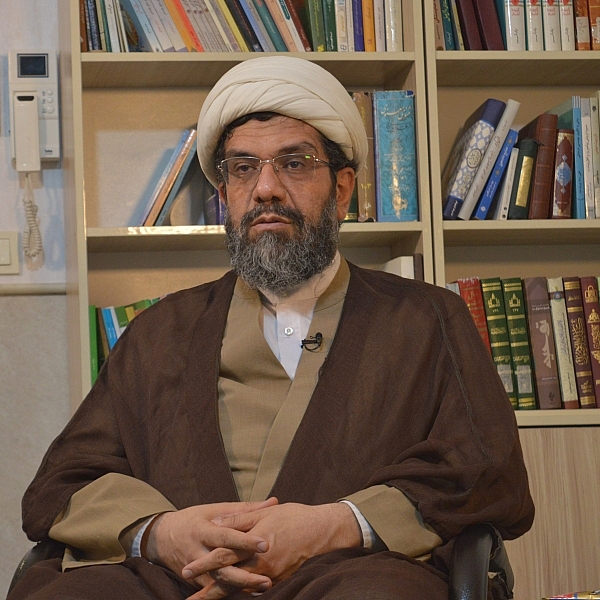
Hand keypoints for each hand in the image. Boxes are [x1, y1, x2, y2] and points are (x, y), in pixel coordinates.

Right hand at [147, 498, 278, 598]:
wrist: (161, 538)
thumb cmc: (193, 519)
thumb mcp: (214, 509)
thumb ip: (244, 509)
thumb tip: (272, 502)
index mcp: (203, 530)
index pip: (226, 537)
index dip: (245, 541)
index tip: (265, 544)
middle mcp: (197, 552)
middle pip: (222, 567)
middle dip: (245, 574)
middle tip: (268, 578)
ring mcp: (195, 571)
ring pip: (219, 582)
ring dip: (241, 586)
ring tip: (264, 586)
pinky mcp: (196, 582)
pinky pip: (214, 589)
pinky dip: (231, 591)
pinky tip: (250, 592)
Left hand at [183, 502, 361, 590]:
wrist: (321, 531)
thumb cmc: (293, 517)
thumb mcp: (264, 513)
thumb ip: (238, 520)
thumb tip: (216, 522)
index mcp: (255, 546)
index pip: (223, 557)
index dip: (203, 565)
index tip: (186, 571)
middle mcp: (261, 565)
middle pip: (228, 582)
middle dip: (208, 592)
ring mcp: (271, 576)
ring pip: (241, 589)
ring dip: (222, 595)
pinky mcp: (279, 580)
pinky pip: (256, 588)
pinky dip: (242, 591)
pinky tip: (232, 593)